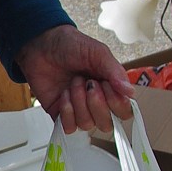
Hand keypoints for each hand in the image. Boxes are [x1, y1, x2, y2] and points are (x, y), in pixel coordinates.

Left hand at [15, 24, 133, 133]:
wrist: (42, 43)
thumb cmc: (71, 45)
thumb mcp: (98, 53)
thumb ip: (115, 72)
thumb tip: (130, 92)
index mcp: (111, 88)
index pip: (124, 112)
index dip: (116, 103)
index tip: (105, 84)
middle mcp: (96, 102)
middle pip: (106, 124)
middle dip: (96, 104)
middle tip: (88, 83)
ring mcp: (78, 110)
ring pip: (87, 124)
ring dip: (79, 102)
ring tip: (73, 83)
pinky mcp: (61, 114)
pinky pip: (69, 127)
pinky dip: (66, 111)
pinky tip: (63, 94)